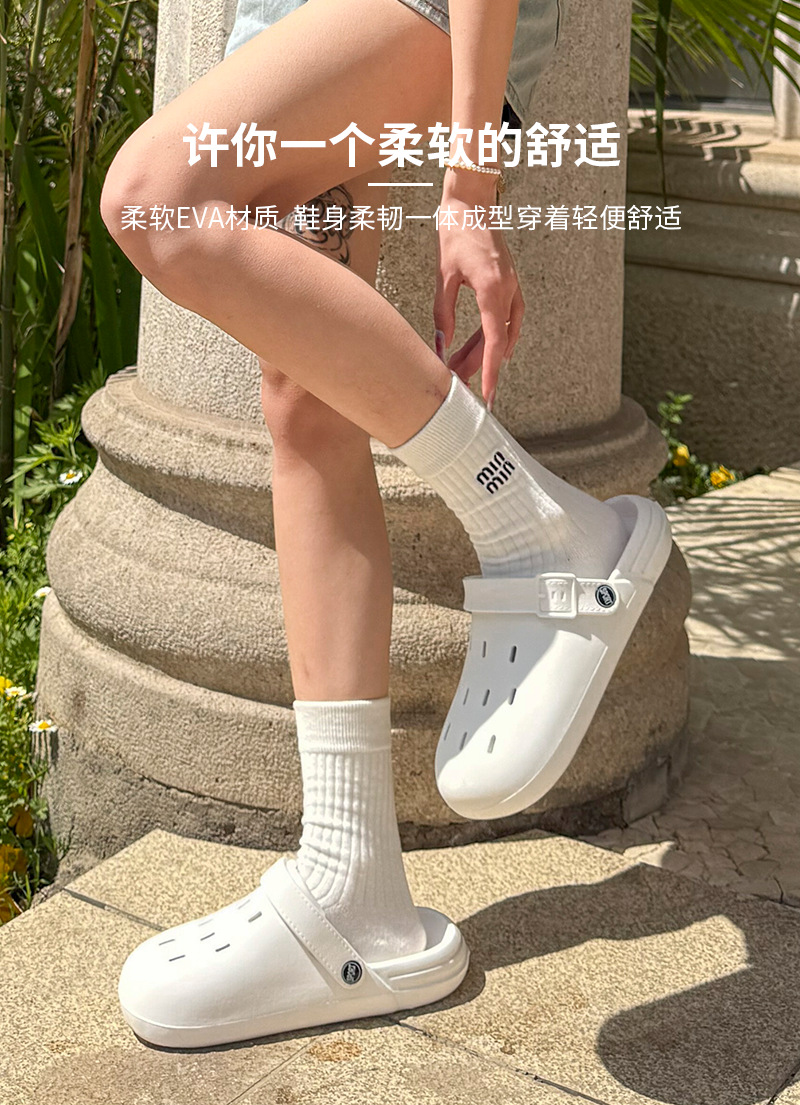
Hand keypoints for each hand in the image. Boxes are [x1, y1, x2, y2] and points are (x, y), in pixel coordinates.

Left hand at [433, 167, 523, 409]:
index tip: (488, 394)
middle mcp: (508, 291)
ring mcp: (512, 287)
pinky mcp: (510, 284)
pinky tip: (482, 349)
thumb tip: (441, 344)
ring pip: (503, 333)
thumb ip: (443, 313)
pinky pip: (508, 320)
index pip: (494, 343)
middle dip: (478, 365)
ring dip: (483, 352)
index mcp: (492, 289)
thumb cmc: (456, 232)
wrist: (472, 202)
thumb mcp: (443, 276)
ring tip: (461, 366)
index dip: (489, 371)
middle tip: (459, 383)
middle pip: (497, 342)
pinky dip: (496, 337)